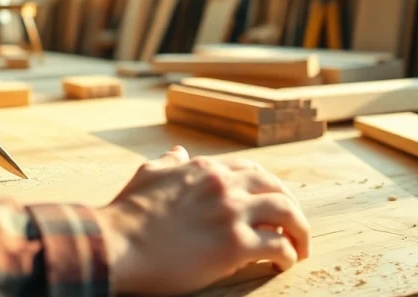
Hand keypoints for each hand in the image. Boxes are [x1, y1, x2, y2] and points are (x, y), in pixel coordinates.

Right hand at [95, 146, 309, 295]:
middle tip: (294, 226)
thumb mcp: (147, 174)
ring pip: (287, 213)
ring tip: (299, 248)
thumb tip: (179, 152)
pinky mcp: (235, 246)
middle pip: (276, 187)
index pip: (250, 170)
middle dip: (291, 206)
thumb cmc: (127, 213)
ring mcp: (232, 214)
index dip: (266, 187)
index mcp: (204, 169)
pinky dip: (287, 255)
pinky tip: (282, 264)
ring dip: (300, 231)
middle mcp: (223, 185)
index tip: (270, 202)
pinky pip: (278, 246)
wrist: (117, 242)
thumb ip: (168, 163)